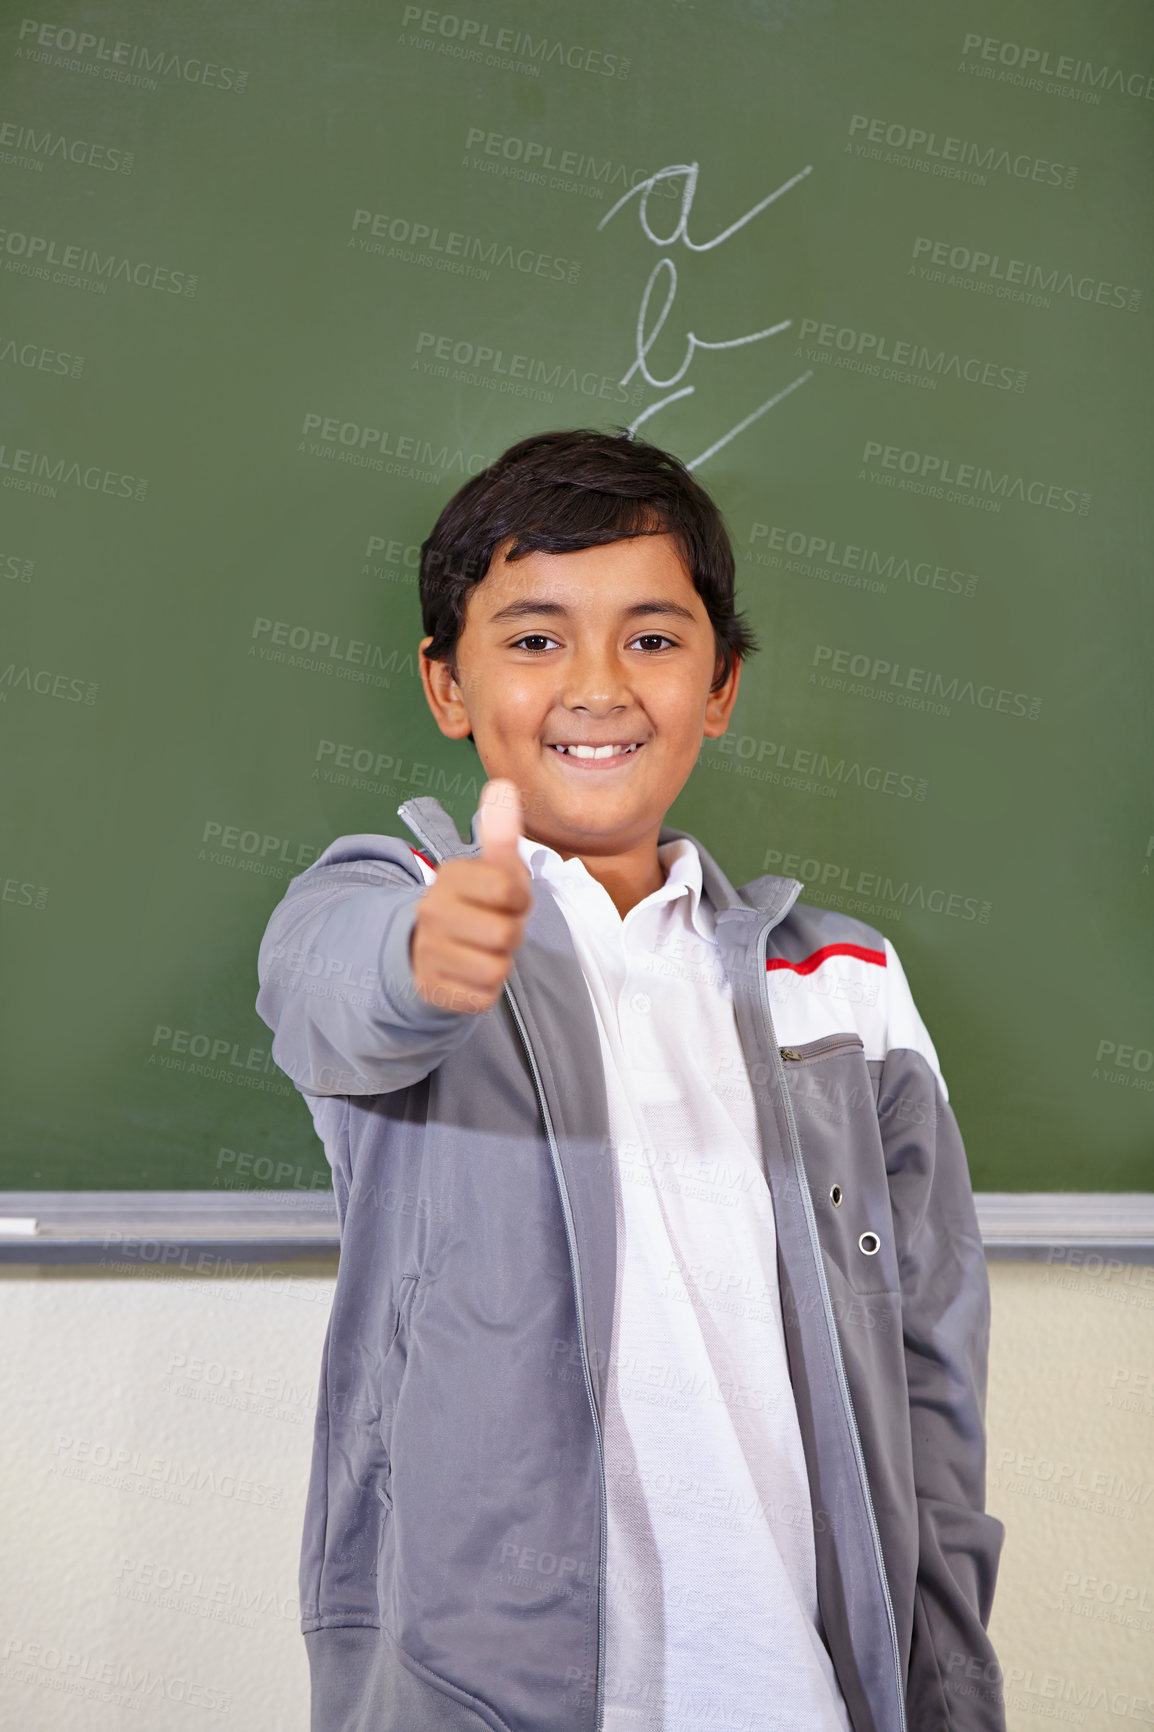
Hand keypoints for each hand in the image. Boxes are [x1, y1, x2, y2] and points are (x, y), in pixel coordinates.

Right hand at [408, 779, 531, 1013]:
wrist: (432, 950)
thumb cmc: (477, 904)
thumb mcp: (492, 869)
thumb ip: (500, 833)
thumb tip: (502, 786)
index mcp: (450, 877)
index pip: (508, 888)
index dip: (519, 898)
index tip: (508, 899)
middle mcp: (432, 912)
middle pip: (505, 934)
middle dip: (511, 934)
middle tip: (497, 928)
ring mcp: (428, 952)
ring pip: (495, 968)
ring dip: (500, 963)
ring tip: (485, 951)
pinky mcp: (432, 988)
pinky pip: (482, 996)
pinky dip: (485, 990)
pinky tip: (471, 974)